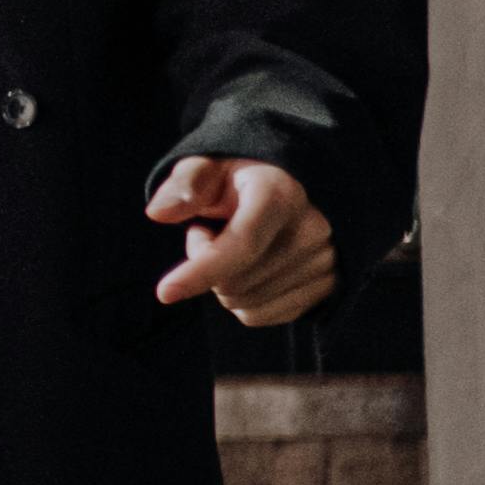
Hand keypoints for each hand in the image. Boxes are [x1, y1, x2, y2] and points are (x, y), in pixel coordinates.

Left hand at [147, 154, 336, 324]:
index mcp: (281, 194)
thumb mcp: (206, 168)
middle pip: (233, 282)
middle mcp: (312, 230)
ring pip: (243, 303)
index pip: (242, 244)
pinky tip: (253, 267)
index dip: (200, 271)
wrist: (287, 189)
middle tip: (213, 231)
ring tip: (237, 245)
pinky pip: (259, 316)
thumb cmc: (235, 180)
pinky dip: (242, 299)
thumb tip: (158, 212)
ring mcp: (324, 261)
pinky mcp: (326, 288)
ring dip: (223, 281)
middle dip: (205, 264)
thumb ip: (183, 185)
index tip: (164, 293)